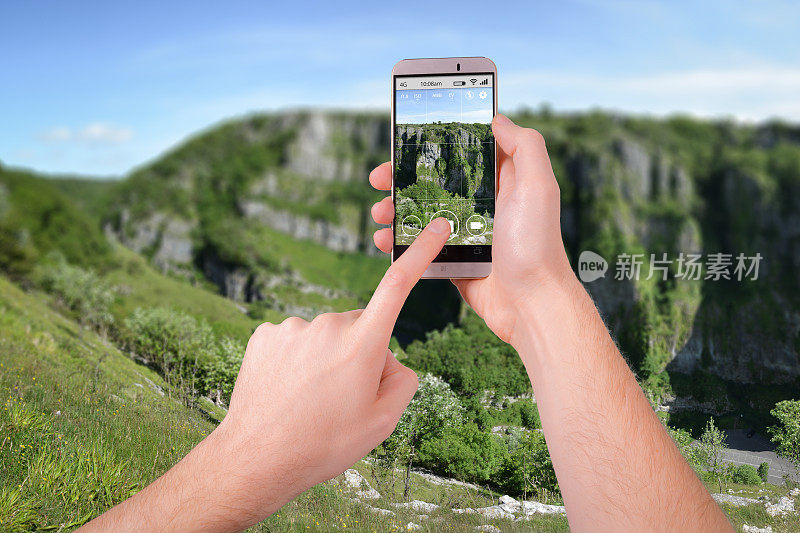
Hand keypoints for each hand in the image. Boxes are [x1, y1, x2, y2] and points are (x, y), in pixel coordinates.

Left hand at [81, 217, 450, 532]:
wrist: (256, 459)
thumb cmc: (325, 443)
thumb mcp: (383, 422)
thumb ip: (403, 380)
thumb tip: (390, 358)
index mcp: (363, 343)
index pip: (399, 285)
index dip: (421, 252)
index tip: (438, 225)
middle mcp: (328, 324)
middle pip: (361, 327)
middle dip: (361, 351)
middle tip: (343, 397)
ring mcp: (293, 327)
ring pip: (326, 336)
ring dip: (326, 358)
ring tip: (310, 401)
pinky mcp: (265, 334)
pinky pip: (296, 341)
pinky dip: (298, 360)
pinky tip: (289, 390)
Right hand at [370, 114, 571, 343]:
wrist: (530, 304)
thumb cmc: (536, 245)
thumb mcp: (538, 186)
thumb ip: (525, 145)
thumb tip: (496, 118)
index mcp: (502, 182)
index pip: (463, 153)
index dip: (435, 144)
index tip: (406, 140)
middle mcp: (483, 204)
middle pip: (434, 182)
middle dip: (403, 178)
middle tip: (378, 177)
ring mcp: (465, 233)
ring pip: (421, 214)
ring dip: (394, 209)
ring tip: (378, 212)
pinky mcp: (453, 260)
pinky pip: (419, 247)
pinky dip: (398, 242)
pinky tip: (384, 240)